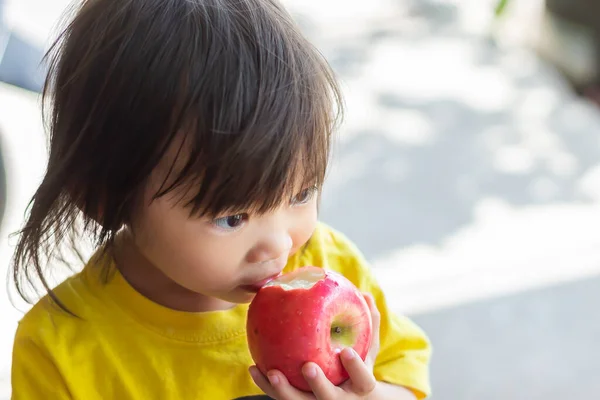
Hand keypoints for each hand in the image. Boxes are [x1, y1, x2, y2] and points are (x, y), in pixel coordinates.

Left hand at [249, 292, 380, 399]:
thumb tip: (367, 294)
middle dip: (318, 383)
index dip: (356, 368)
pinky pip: (281, 398)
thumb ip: (370, 324)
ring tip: (271, 371)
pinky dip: (266, 385)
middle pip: (328, 397)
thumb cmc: (359, 368)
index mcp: (360, 387)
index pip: (362, 380)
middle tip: (307, 366)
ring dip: (284, 389)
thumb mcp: (368, 349)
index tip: (347, 351)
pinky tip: (254, 368)